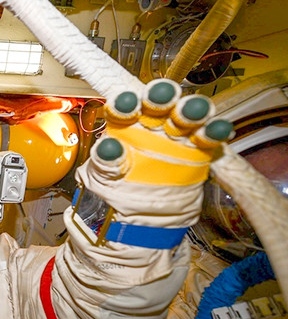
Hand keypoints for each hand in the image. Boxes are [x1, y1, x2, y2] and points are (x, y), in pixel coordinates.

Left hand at [72, 79, 233, 248]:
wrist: (139, 222)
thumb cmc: (114, 193)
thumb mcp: (101, 179)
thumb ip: (105, 163)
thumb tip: (108, 148)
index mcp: (122, 125)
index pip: (123, 107)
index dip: (125, 103)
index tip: (126, 103)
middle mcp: (149, 125)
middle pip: (158, 104)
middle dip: (161, 97)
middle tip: (162, 96)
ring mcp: (175, 137)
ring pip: (186, 116)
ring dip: (191, 110)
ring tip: (193, 111)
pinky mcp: (198, 151)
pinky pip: (209, 137)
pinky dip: (215, 131)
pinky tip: (218, 128)